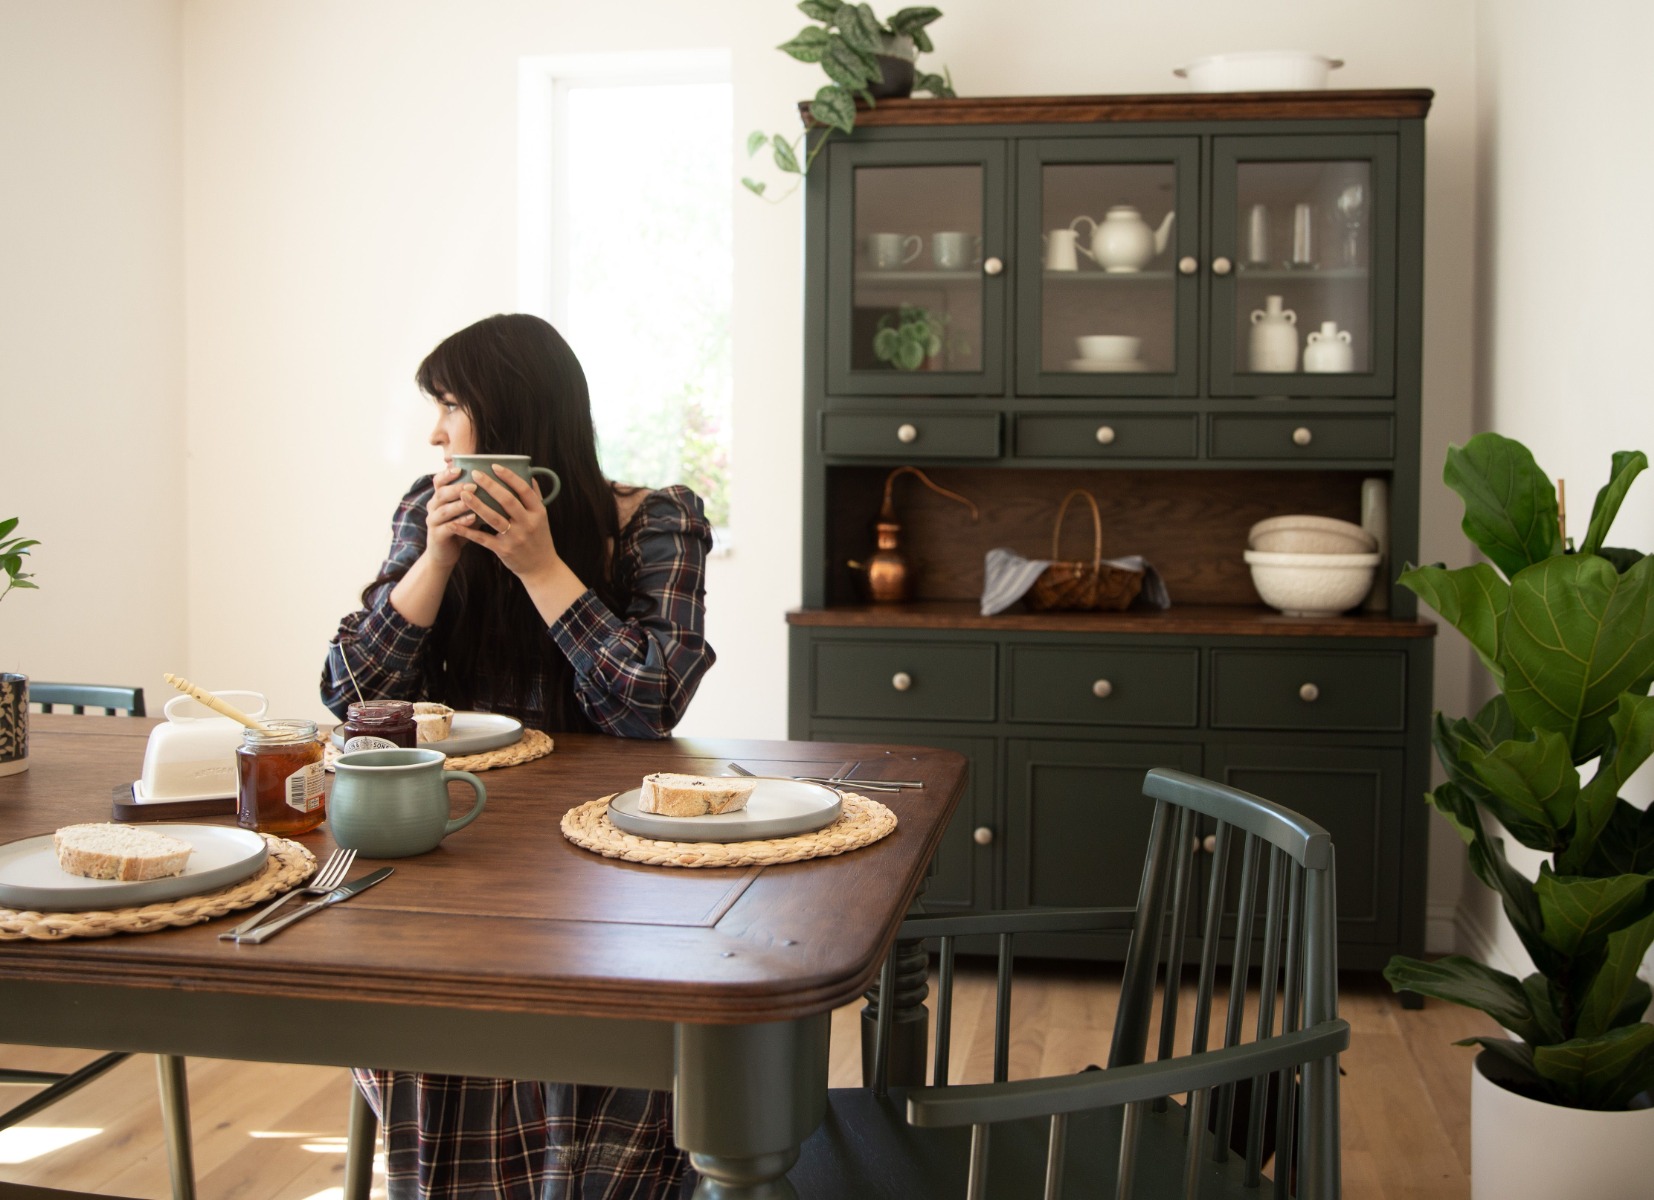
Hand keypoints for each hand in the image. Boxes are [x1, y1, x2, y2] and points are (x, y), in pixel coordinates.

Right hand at [423, 465, 478, 568]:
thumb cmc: (460, 527)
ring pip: (444, 510)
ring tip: (474, 499)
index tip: (460, 468)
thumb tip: (497, 481)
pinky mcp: (437, 536)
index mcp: (439, 498)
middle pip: (441, 493)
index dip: (447, 474)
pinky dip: (461, 522)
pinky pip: (448, 527)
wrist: (445, 553)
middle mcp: (433, 507)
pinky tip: (473, 518)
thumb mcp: (466, 509)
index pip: (439, 481)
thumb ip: (474, 496)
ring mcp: (433, 521)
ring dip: (459, 504)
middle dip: (457, 488)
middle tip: (473, 485)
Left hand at [454, 464, 558, 578]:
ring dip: (477, 505)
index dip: (509, 477)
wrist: (541, 568)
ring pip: (493, 518)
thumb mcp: (542, 518)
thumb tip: (529, 474)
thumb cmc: (539, 538)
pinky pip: (483, 538)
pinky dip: (467, 531)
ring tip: (463, 493)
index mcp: (538, 513)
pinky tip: (454, 523)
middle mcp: (528, 524)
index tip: (495, 466)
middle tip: (475, 474)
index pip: (524, 490)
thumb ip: (535, 497)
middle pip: (507, 501)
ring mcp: (515, 538)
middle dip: (490, 485)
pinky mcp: (503, 550)